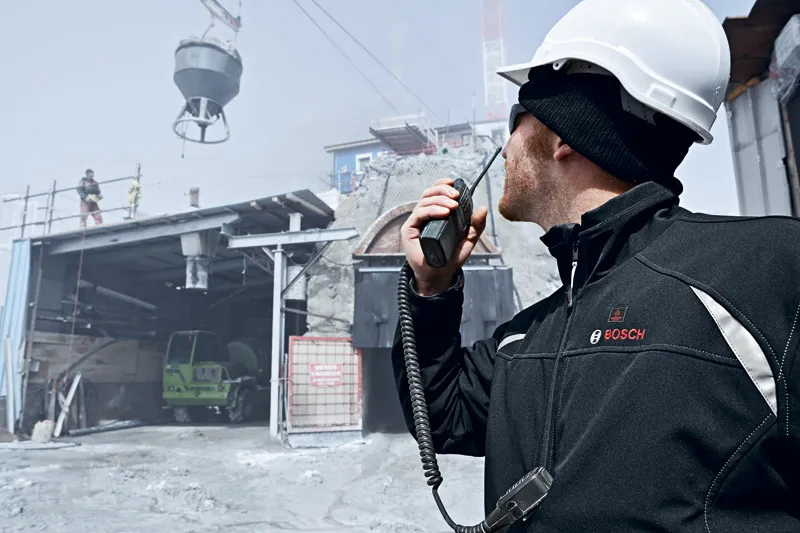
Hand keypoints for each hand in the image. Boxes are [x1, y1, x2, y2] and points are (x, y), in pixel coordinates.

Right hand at [401, 177, 487, 295]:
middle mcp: (425, 216)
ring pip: (424, 201)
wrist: (439, 276)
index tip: (454, 182)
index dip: (443, 184)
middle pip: (429, 193)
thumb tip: (483, 208)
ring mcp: (416, 222)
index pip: (436, 193)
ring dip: (440, 199)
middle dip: (443, 190)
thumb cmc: (450, 258)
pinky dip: (431, 210)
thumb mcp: (468, 240)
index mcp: (436, 214)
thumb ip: (476, 225)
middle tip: (456, 195)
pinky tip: (443, 212)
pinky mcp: (409, 229)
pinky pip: (419, 214)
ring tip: (452, 206)